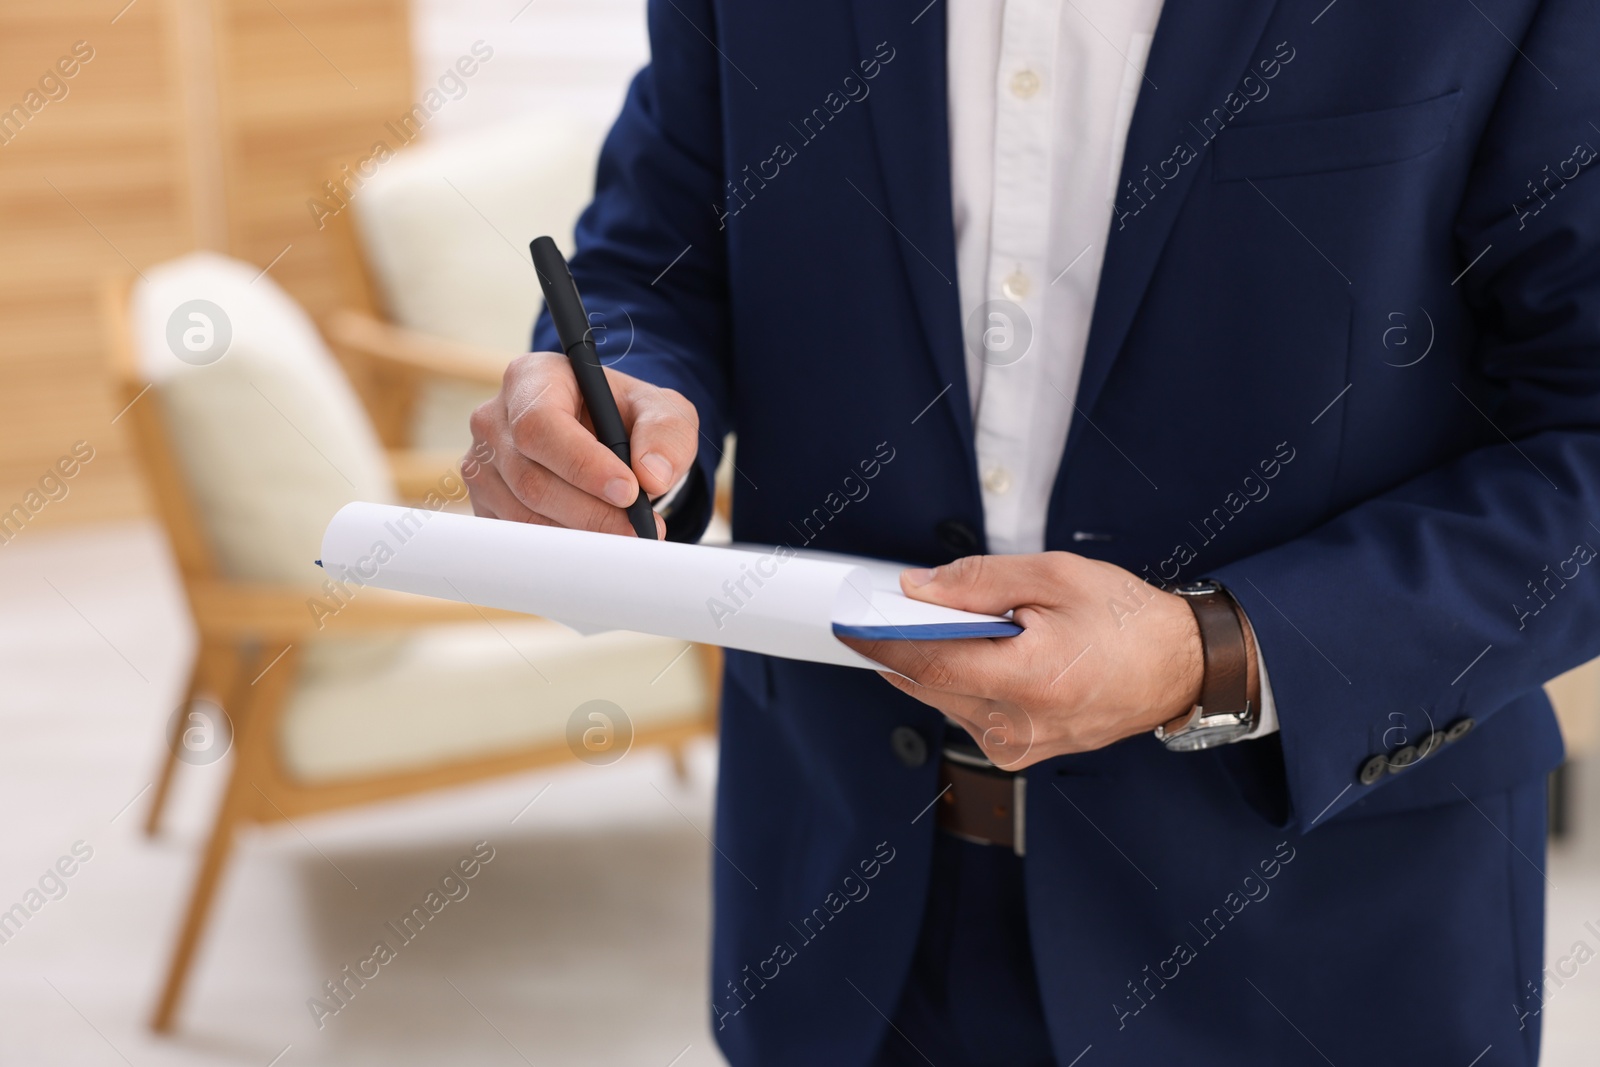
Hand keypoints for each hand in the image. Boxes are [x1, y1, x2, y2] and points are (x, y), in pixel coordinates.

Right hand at [464, 352, 698, 535]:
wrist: (604, 433)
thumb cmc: (626, 415)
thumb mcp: (661, 411)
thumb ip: (666, 433)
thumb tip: (653, 476)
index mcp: (532, 378)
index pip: (541, 425)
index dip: (583, 464)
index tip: (628, 491)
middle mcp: (495, 418)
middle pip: (530, 477)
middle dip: (590, 512)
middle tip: (638, 528)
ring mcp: (482, 461)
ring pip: (522, 512)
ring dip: (578, 533)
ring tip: (623, 535)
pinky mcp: (484, 500)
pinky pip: (515, 532)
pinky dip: (558, 545)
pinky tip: (593, 540)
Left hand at [838, 553, 1203, 768]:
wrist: (1180, 667)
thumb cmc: (1128, 621)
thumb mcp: (1054, 577)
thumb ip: (978, 582)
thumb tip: (918, 588)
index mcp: (1030, 682)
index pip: (929, 665)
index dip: (882, 641)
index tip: (850, 620)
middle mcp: (1018, 728)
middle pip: (928, 685)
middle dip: (906, 644)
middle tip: (894, 607)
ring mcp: (1018, 747)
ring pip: (944, 701)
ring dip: (936, 662)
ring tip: (961, 625)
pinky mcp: (1019, 754)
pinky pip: (967, 714)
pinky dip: (961, 681)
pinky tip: (983, 653)